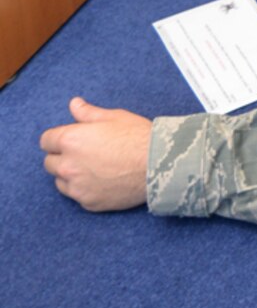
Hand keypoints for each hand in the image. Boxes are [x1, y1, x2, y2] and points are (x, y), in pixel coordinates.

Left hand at [40, 97, 152, 211]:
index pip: (46, 140)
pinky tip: (102, 180)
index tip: (69, 138)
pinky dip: (84, 189)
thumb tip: (74, 104)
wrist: (158, 165)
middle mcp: (68, 166)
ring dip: (69, 174)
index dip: (58, 138)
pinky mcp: (88, 203)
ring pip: (60, 181)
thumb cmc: (138, 137)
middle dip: (62, 156)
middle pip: (49, 163)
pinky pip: (77, 196)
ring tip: (93, 168)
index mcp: (71, 140)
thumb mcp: (114, 117)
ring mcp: (77, 187)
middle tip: (83, 152)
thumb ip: (88, 113)